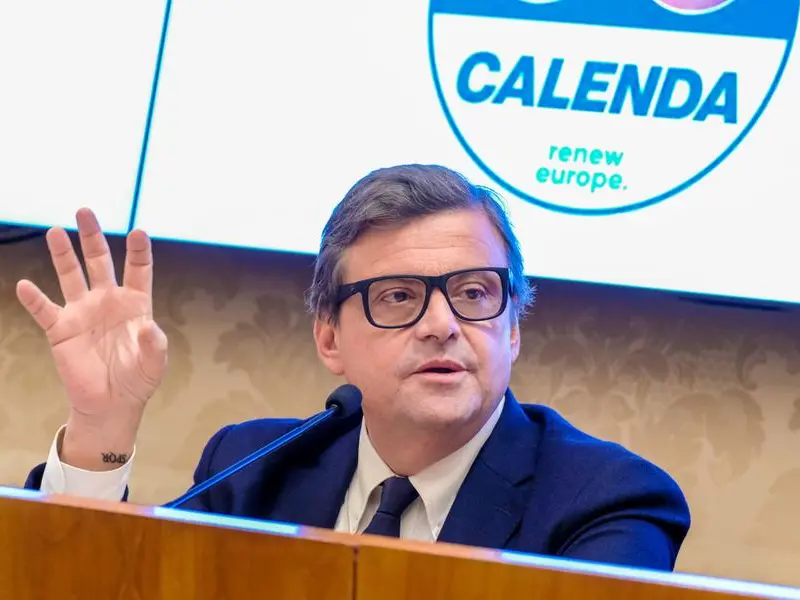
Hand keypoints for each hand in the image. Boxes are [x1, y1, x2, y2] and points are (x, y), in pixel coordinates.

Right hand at [16, 208, 166, 470]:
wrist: (112, 404)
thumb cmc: (138, 378)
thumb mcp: (155, 363)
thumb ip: (154, 344)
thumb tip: (150, 328)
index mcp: (136, 303)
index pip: (138, 269)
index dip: (138, 250)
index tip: (138, 231)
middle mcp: (108, 301)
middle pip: (99, 261)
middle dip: (92, 237)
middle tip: (85, 210)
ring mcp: (83, 312)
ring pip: (71, 276)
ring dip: (63, 255)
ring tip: (55, 231)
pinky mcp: (61, 330)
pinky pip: (45, 310)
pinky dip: (35, 299)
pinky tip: (26, 285)